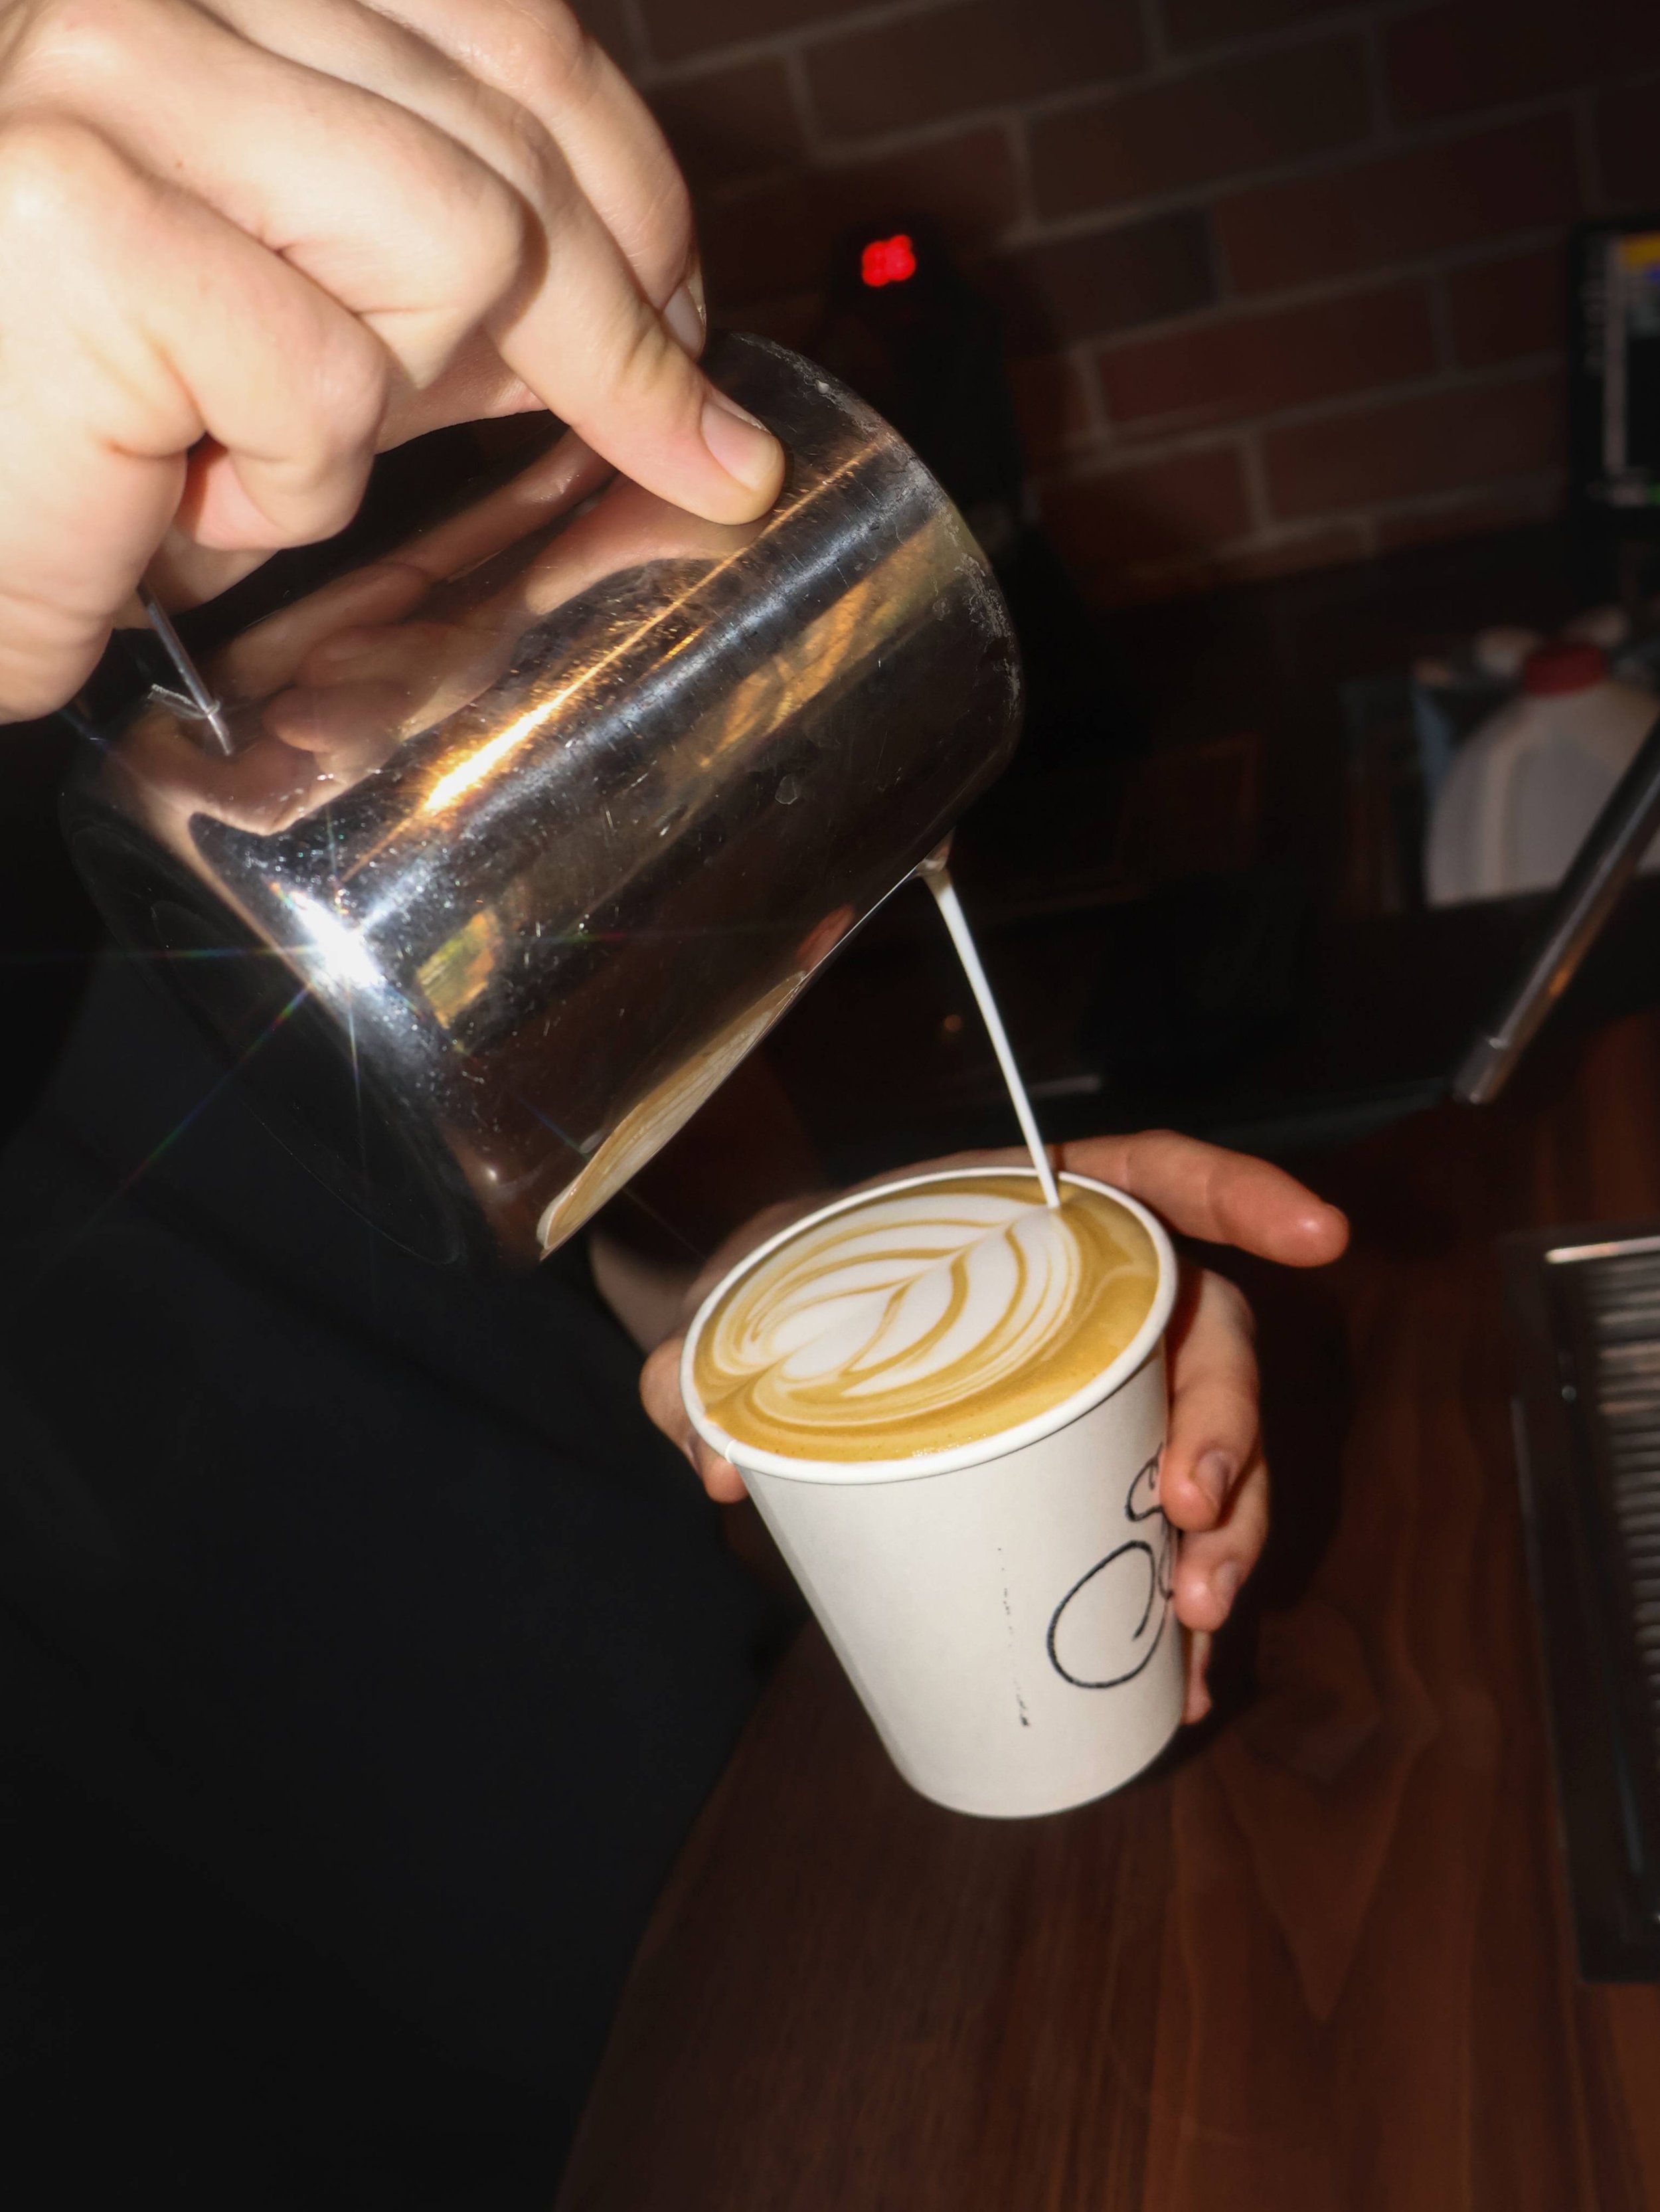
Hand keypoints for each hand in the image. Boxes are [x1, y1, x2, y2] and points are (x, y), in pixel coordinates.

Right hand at [0, 0, 783, 719]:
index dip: (635, 183)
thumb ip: (452, 279)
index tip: (695, 317)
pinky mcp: (85, 216)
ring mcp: (106, 71)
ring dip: (400, 401)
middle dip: (619, 335)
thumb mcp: (306, 317)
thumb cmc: (82, 427)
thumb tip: (650, 321)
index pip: (499, 19)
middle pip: (506, 144)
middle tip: (692, 449)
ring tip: (275, 448)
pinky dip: (289, 485)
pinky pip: (333, 384)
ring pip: (457, 246)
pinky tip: (183, 486)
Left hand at [638, 1132, 1348, 1724]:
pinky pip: (1175, 1532)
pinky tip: (1187, 1682)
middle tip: (1198, 1512)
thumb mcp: (728, 1316)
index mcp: (1025, 1218)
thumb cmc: (769, 1306)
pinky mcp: (1095, 1474)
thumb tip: (722, 1463)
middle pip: (1210, 1337)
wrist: (758, 1361)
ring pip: (1218, 1444)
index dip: (1242, 1193)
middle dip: (1232, 1424)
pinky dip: (1191, 1603)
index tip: (1319, 1233)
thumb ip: (701, 1370)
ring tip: (1198, 1619)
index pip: (1154, 1179)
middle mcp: (1090, 1297)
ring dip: (1235, 1530)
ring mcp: (1104, 1389)